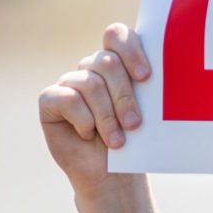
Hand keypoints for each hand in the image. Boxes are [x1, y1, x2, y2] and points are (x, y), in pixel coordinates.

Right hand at [37, 23, 152, 196]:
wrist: (113, 176)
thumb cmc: (135, 144)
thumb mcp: (150, 115)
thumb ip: (151, 89)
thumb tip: (162, 71)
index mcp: (117, 63)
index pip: (117, 36)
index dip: (130, 50)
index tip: (146, 78)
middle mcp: (91, 68)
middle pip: (107, 63)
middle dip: (124, 96)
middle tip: (135, 125)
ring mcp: (69, 82)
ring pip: (90, 83)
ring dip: (107, 116)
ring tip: (117, 141)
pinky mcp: (49, 100)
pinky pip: (67, 98)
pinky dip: (83, 120)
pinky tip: (88, 135)